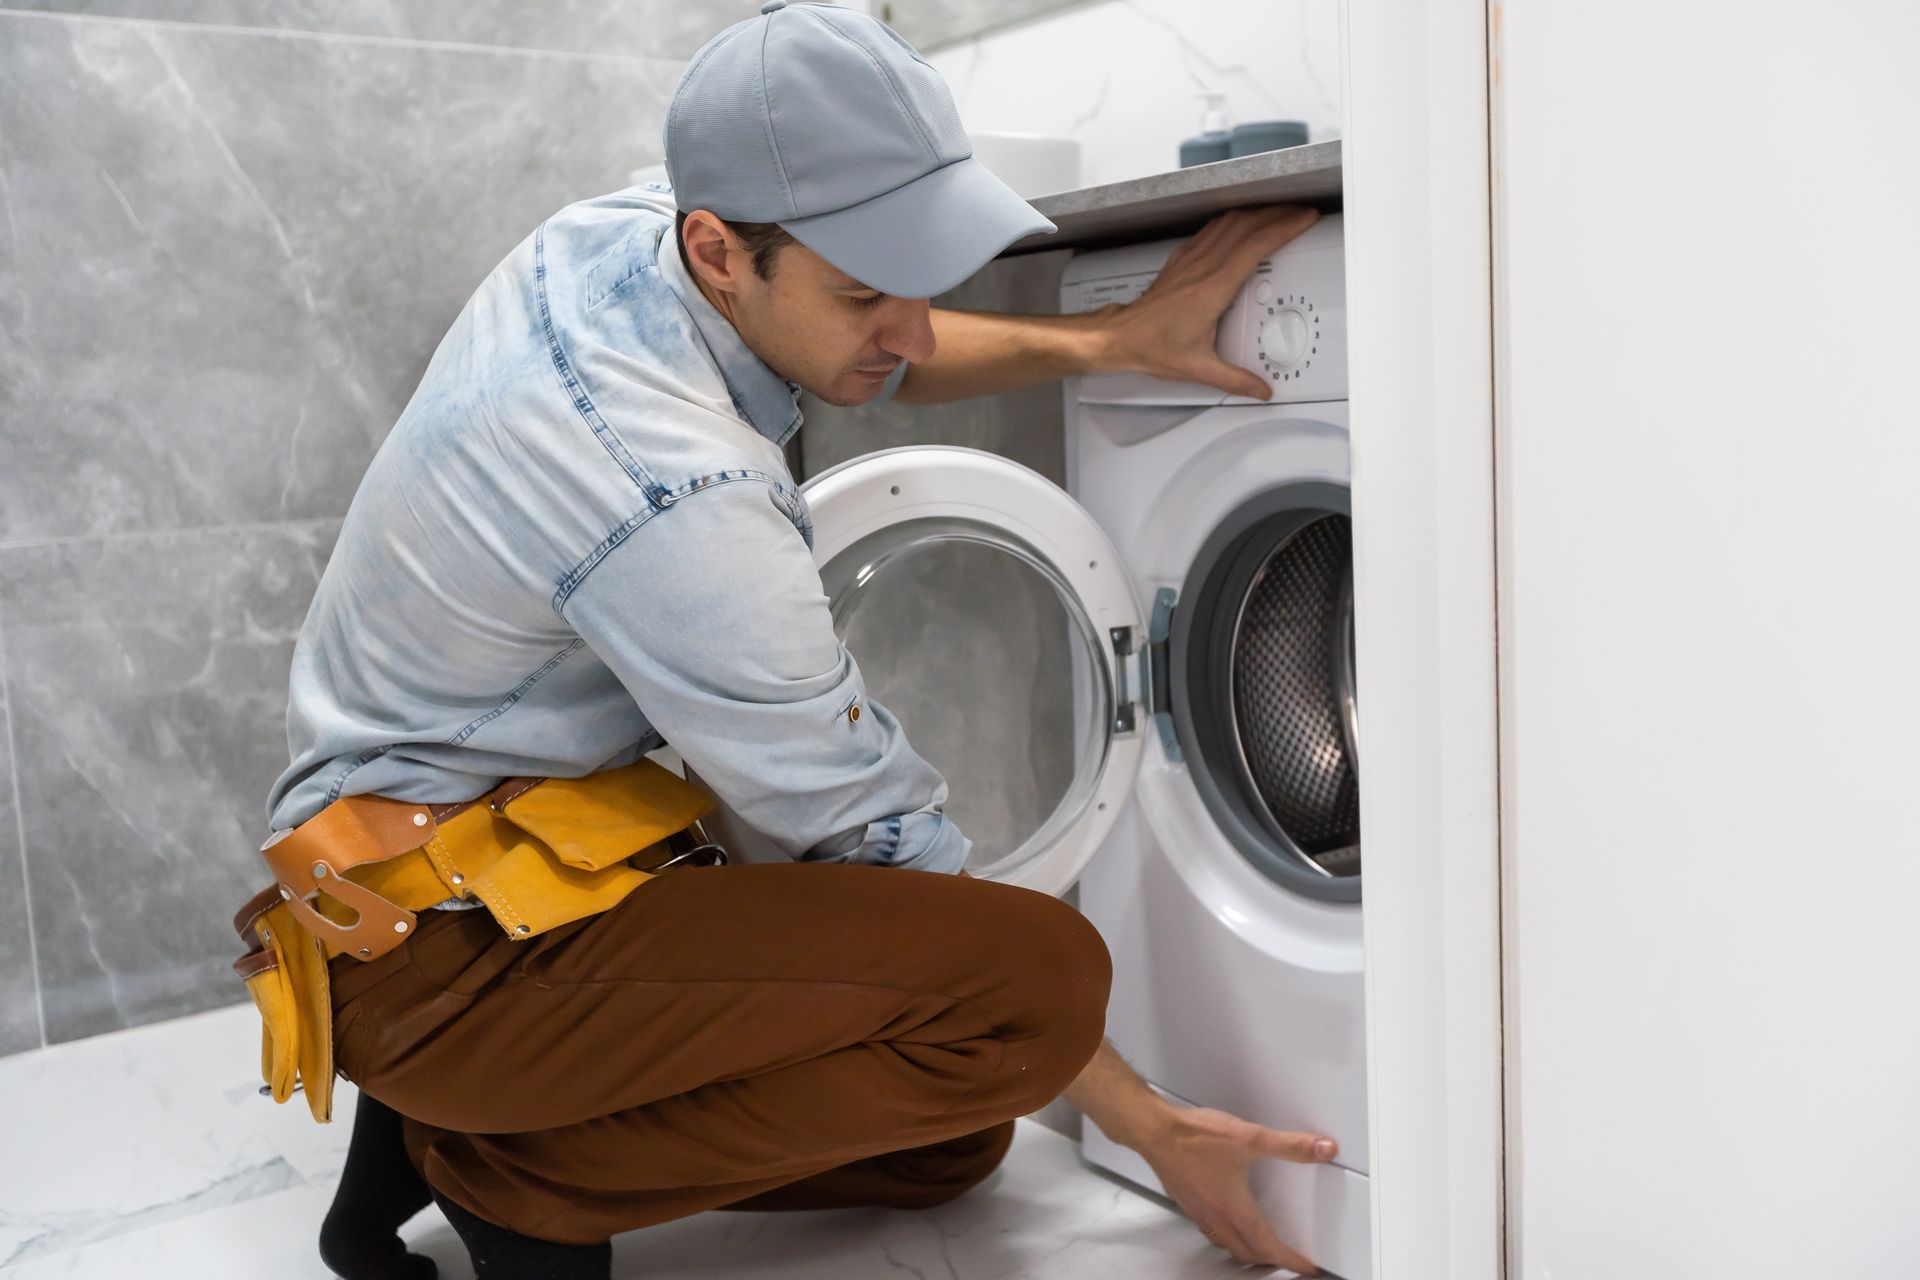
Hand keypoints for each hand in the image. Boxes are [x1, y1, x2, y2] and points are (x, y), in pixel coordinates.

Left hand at [1100, 204, 1320, 399]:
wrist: (1121, 337)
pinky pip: (1211, 230)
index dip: (1283, 228)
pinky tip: (1240, 223)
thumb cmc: (1152, 346)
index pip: (1254, 247)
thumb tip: (1260, 390)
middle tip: (1300, 212)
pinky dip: (1232, 221)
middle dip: (1278, 214)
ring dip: (1257, 213)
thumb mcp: (1198, 368)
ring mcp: (1190, 260)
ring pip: (1228, 223)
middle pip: (1246, 226)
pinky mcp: (1181, 259)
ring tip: (1278, 213)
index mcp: (1212, 290)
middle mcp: (1202, 268)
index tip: (1303, 220)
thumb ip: (1234, 380)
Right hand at [1132, 1103, 1337, 1272]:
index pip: (1268, 1245)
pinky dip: (1225, 1235)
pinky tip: (1225, 1219)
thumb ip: (1289, 1145)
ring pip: (1226, 1245)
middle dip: (1269, 1261)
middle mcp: (1215, 1217)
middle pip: (1246, 1253)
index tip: (1305, 1266)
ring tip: (1259, 1247)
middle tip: (1286, 1259)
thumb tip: (1321, 1149)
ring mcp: (1198, 1211)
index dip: (1290, 1259)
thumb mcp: (1250, 1138)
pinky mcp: (1186, 1201)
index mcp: (1234, 1208)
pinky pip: (1209, 1231)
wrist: (1155, 1130)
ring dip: (1245, 1251)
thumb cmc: (1195, 1137)